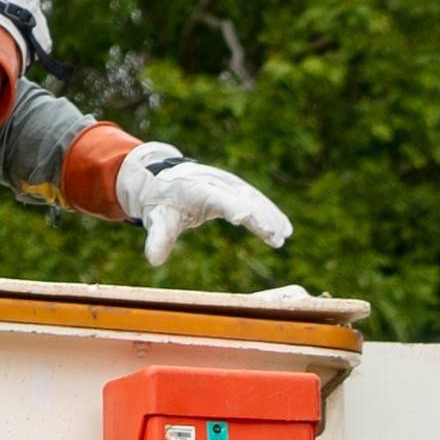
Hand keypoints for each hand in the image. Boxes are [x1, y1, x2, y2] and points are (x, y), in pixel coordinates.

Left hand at [115, 144, 293, 265]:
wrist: (164, 180)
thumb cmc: (161, 203)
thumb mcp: (157, 219)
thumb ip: (158, 238)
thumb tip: (154, 260)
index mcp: (197, 189)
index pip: (217, 198)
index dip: (231, 206)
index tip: (245, 217)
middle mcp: (217, 183)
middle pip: (242, 198)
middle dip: (259, 216)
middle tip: (274, 236)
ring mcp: (229, 184)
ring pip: (254, 199)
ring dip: (270, 216)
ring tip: (283, 236)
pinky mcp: (236, 189)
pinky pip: (257, 200)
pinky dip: (271, 213)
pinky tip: (285, 229)